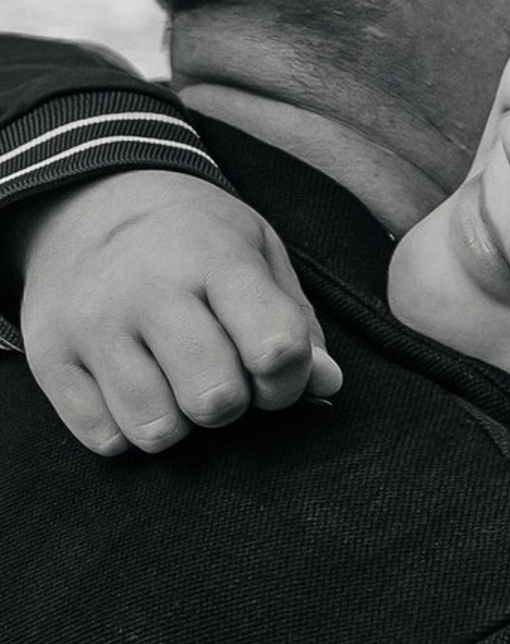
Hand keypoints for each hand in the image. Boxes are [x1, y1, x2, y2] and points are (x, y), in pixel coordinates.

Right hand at [16, 171, 342, 454]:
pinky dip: (128, 427)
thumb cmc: (196, 236)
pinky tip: (136, 383)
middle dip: (234, 402)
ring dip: (180, 420)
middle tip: (224, 372)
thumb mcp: (259, 252)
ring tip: (178, 377)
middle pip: (216, 400)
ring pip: (157, 430)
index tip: (277, 367)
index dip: (290, 377)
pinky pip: (104, 438)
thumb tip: (327, 386)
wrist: (91, 205)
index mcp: (215, 258)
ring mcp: (92, 325)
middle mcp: (149, 290)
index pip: (275, 348)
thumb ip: (297, 321)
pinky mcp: (48, 357)